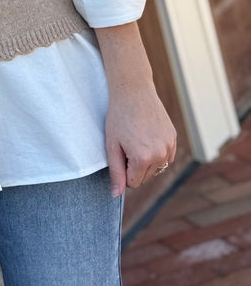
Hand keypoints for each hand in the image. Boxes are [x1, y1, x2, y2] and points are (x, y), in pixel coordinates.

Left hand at [95, 21, 176, 196]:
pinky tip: (146, 136)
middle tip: (126, 143)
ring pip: (157, 168)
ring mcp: (170, 146)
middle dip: (134, 166)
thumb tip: (116, 194)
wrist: (133, 91)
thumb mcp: (111, 145)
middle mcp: (160, 155)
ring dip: (146, 161)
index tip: (119, 152)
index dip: (123, 170)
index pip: (133, 182)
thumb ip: (116, 172)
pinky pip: (165, 157)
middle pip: (145, 177)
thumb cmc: (118, 117)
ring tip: (136, 138)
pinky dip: (156, 153)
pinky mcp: (174, 138)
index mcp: (143, 158)